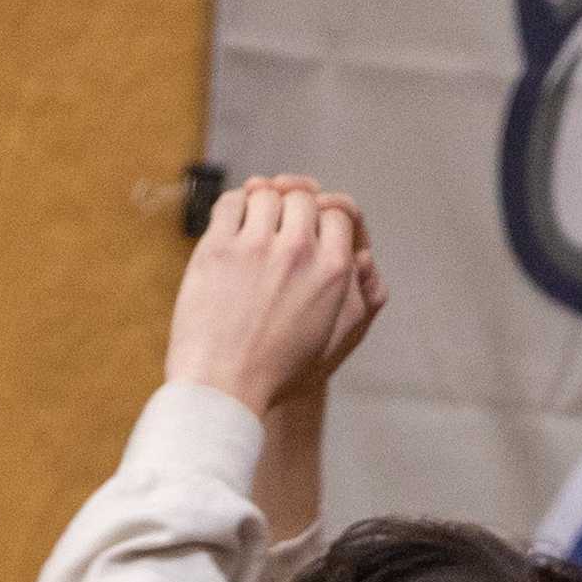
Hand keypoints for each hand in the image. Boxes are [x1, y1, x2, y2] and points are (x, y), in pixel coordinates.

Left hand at [165, 178, 384, 417]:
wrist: (224, 388)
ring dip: (260, 203)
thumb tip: (364, 255)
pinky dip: (233, 206)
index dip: (325, 215)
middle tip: (280, 224)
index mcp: (334, 271)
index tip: (311, 224)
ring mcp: (255, 247)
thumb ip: (359, 297)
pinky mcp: (217, 249)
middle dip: (292, 206)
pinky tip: (231, 225)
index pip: (340, 211)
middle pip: (303, 196)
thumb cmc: (279, 372)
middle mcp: (299, 252)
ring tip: (254, 227)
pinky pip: (229, 202)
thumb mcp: (336, 339)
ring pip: (266, 193)